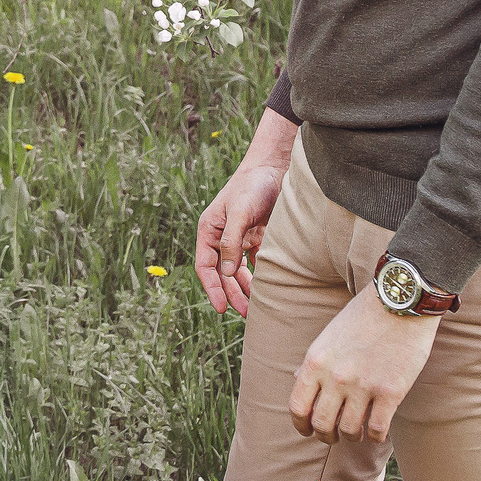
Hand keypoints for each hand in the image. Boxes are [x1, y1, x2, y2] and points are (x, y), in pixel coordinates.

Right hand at [194, 155, 286, 315]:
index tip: (221, 307)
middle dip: (230, 293)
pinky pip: (254, 263)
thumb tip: (227, 274)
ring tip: (253, 307)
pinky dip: (257, 277)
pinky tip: (265, 289)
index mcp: (209, 230)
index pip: (206, 266)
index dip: (212, 288)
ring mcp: (239, 238)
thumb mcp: (240, 212)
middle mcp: (222, 237)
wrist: (275, 167)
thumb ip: (232, 242)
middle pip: (222, 273)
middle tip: (243, 313)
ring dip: (244, 288)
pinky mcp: (257, 238)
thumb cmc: (252, 185)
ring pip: (237, 271)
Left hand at [287, 288, 440, 444]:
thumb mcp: (328, 335)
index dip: (301, 425)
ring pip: (349, 431)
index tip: (308, 430)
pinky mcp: (391, 392)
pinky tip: (378, 431)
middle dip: (326, 436)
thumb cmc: (363, 316)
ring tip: (358, 431)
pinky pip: (377, 429)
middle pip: (322, 425)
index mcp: (315, 361)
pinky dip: (376, 436)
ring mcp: (363, 386)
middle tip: (334, 435)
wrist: (400, 300)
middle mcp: (335, 377)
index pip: (297, 407)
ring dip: (353, 436)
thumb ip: (313, 362)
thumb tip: (296, 379)